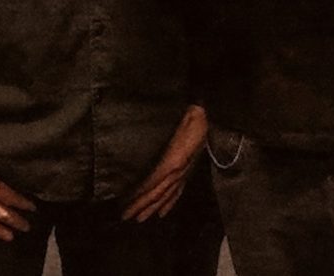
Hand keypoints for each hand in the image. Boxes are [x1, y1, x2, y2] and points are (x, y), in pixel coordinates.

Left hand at [121, 105, 206, 221]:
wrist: (209, 114)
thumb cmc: (189, 118)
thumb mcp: (174, 127)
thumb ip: (160, 143)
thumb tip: (142, 152)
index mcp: (172, 161)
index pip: (151, 183)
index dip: (138, 195)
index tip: (124, 203)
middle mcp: (177, 171)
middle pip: (157, 193)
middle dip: (141, 206)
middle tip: (125, 217)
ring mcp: (184, 173)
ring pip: (166, 195)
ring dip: (152, 208)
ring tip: (139, 219)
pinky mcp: (188, 171)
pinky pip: (178, 191)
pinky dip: (169, 203)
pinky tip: (162, 212)